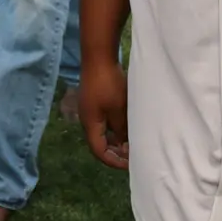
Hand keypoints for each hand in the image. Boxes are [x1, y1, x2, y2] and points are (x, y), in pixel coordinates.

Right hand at [79, 55, 128, 170]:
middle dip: (116, 151)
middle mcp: (88, 118)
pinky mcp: (95, 97)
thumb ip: (122, 129)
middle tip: (133, 154)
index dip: (114, 161)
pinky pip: (105, 118)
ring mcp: (90, 107)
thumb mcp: (118, 110)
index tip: (130, 164)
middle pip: (100, 142)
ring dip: (117, 137)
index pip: (99, 151)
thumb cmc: (108, 84)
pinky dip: (116, 125)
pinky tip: (128, 122)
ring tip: (133, 140)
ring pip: (103, 130)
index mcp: (90, 124)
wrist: (98, 56)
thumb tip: (125, 144)